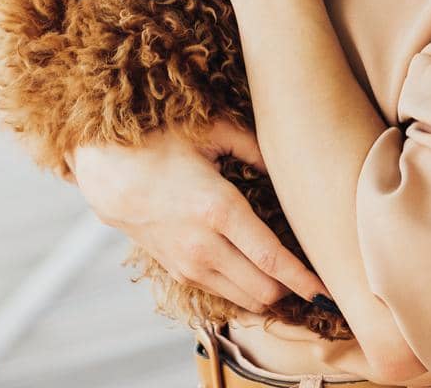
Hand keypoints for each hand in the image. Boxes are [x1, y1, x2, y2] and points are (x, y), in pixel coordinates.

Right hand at [67, 121, 334, 314]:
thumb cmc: (158, 142)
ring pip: (243, 297)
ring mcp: (188, 263)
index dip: (302, 277)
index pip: (272, 257)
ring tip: (289, 280)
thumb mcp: (210, 132)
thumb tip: (287, 159)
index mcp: (219, 209)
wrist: (105, 169)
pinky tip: (256, 277)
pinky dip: (243, 290)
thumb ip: (254, 147)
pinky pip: (221, 292)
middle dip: (291, 288)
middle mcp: (204, 245)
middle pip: (262, 288)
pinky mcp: (176, 269)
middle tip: (312, 278)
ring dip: (268, 293)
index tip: (326, 287)